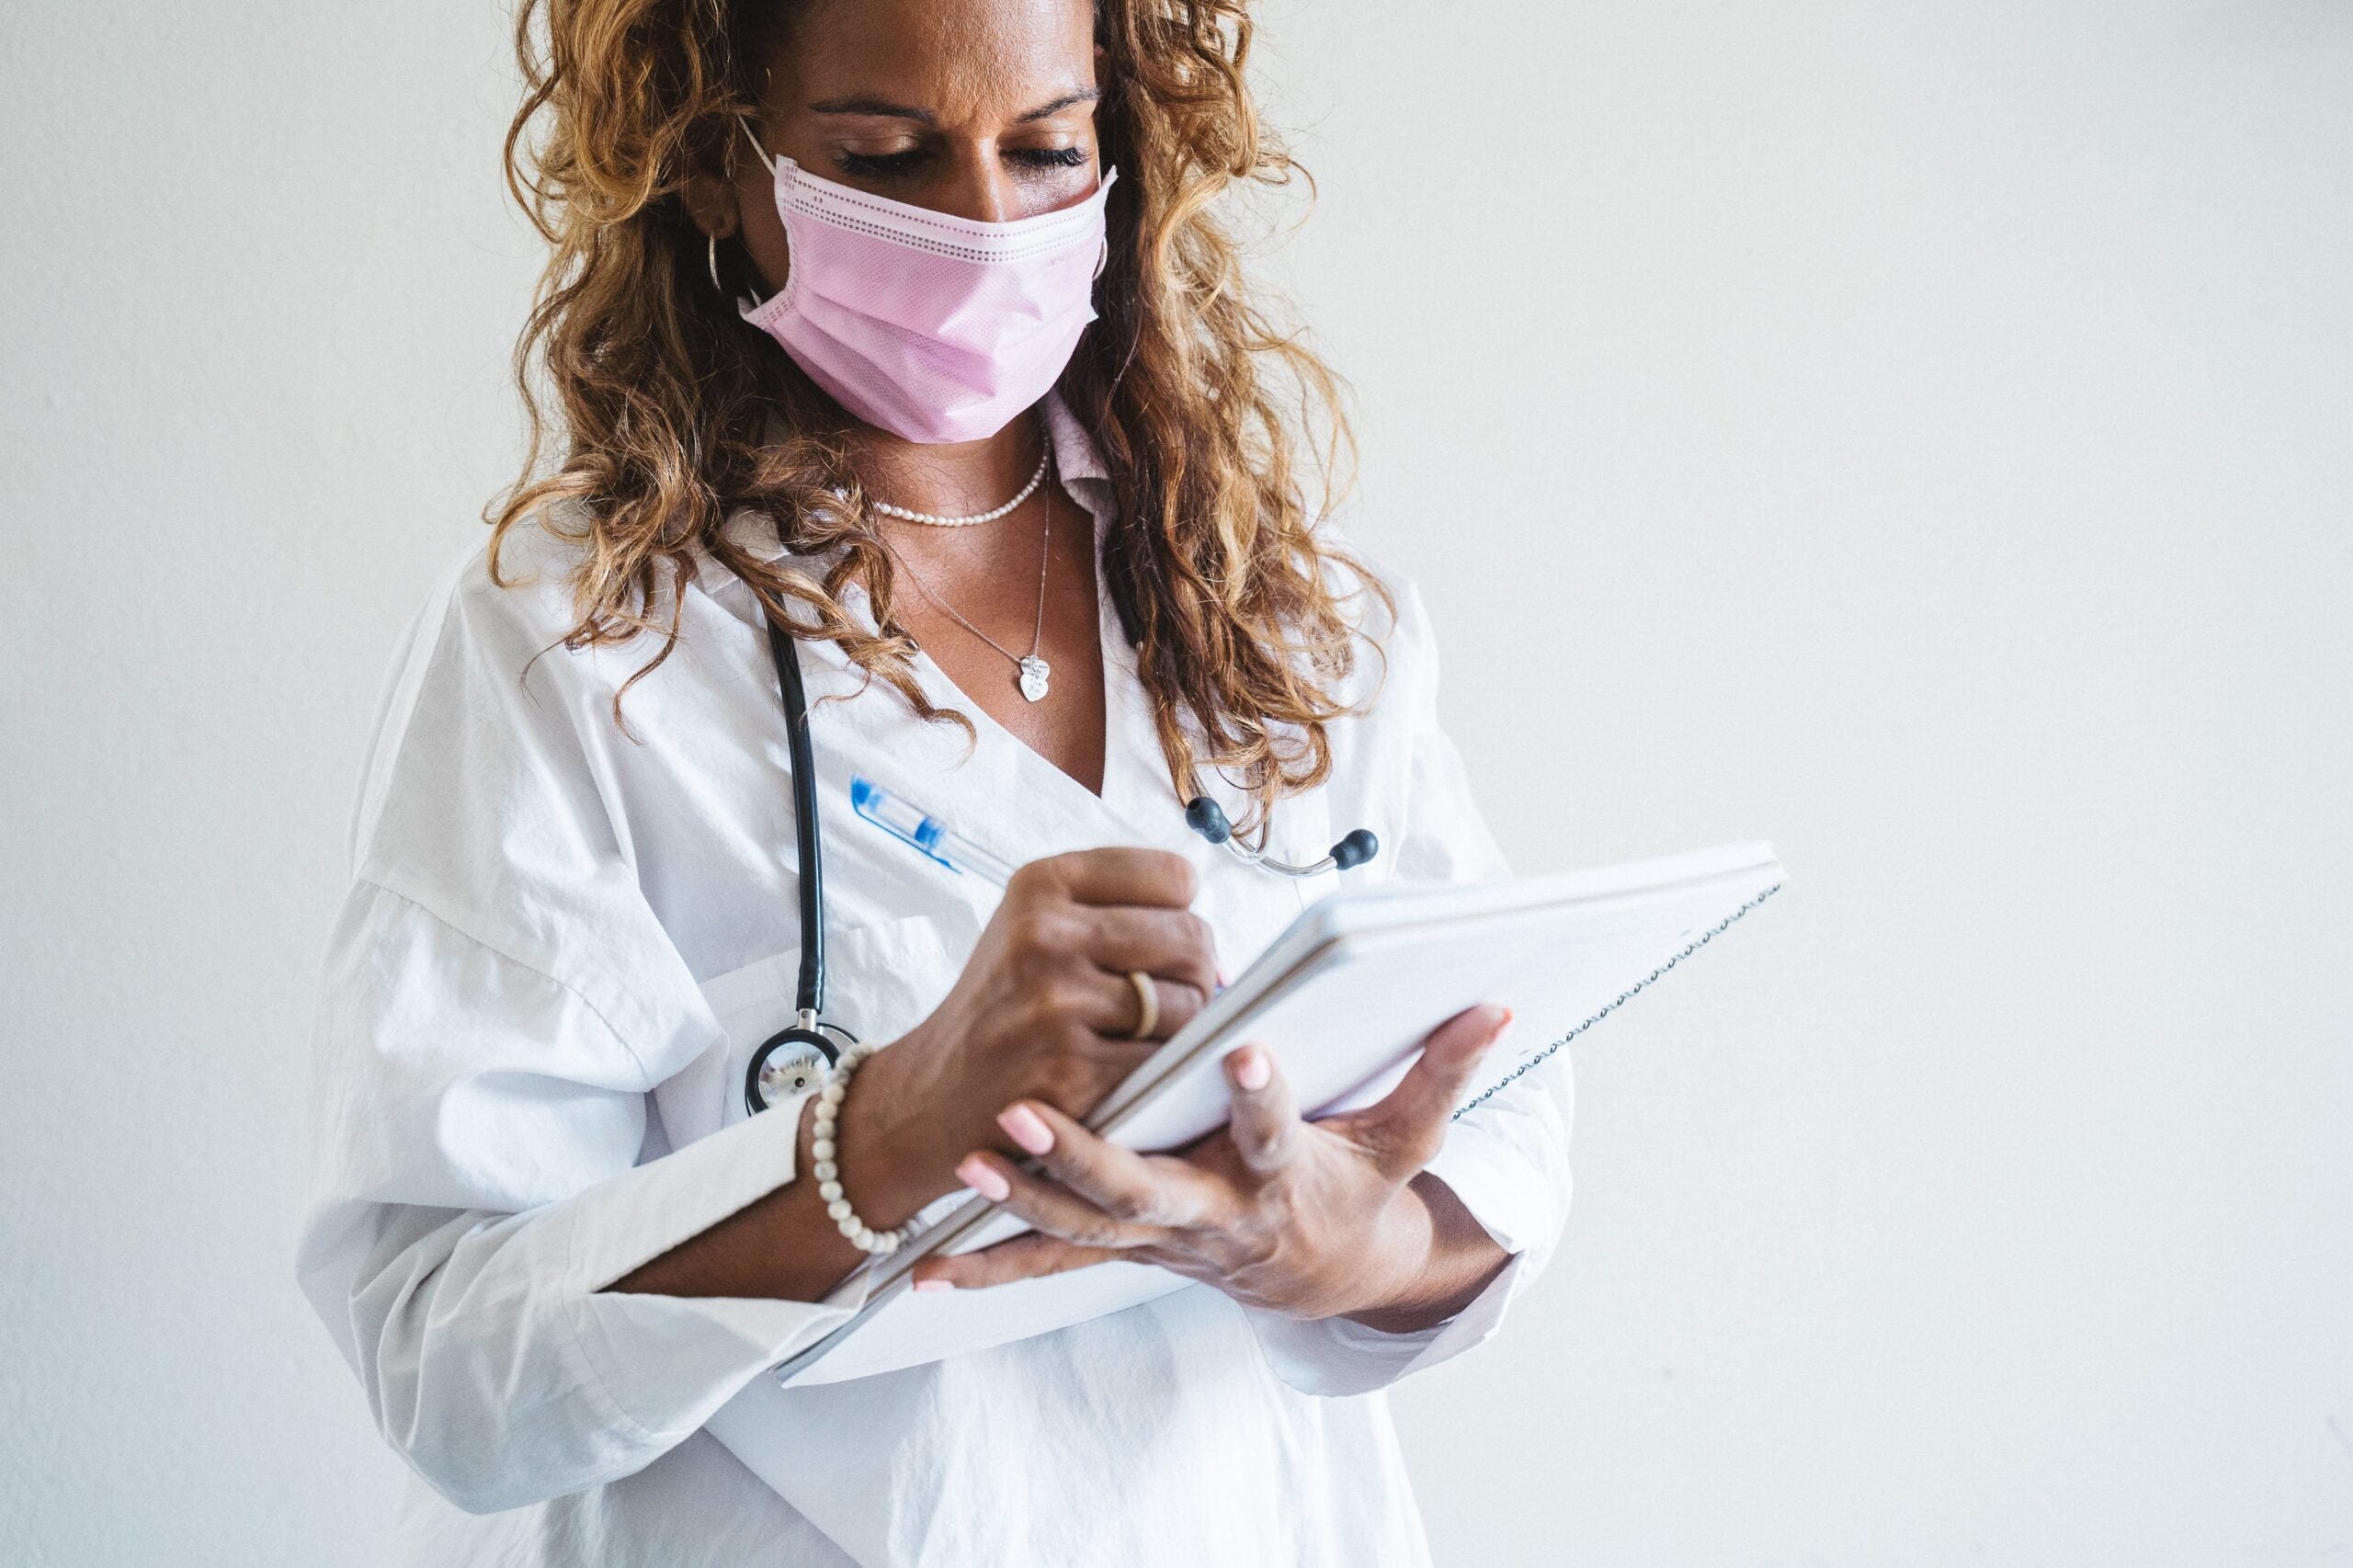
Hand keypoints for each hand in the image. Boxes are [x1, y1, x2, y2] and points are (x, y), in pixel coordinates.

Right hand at [844, 849, 1217, 1222]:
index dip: (1181, 915)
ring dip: (1185, 1029)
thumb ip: (1119, 909)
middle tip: (1167, 1001)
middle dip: (1196, 974)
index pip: (1175, 876)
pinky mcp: (1071, 1069)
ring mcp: (1056, 1002)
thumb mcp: (1035, 926)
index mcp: (1041, 883)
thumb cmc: (1005, 1006)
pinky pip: (1167, 1061)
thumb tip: (1223, 953)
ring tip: (1143, 1037)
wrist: (933, 1094)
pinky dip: (1163, 1073)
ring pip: (1190, 1003)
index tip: (1158, 943)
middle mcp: (1044, 933)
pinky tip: (1130, 1073)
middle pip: (1191, 937)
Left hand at [909, 1004, 1515, 1326]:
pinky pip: (1050, 1261)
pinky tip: (925, 1266)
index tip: (1242, 1048)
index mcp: (1282, 1176)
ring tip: (965, 1159)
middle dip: (1083, 1156)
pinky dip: (991, 1264)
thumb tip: (1496, 1004)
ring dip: (1019, 1198)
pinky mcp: (1123, 1246)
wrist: (1317, 1273)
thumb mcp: (1407, 1138)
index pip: (1275, 1132)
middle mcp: (1212, 1213)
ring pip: (1081, 1227)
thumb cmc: (1359, 1189)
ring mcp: (1159, 1238)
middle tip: (1025, 1111)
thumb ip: (1442, 1070)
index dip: (1262, 1097)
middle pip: (1145, 1192)